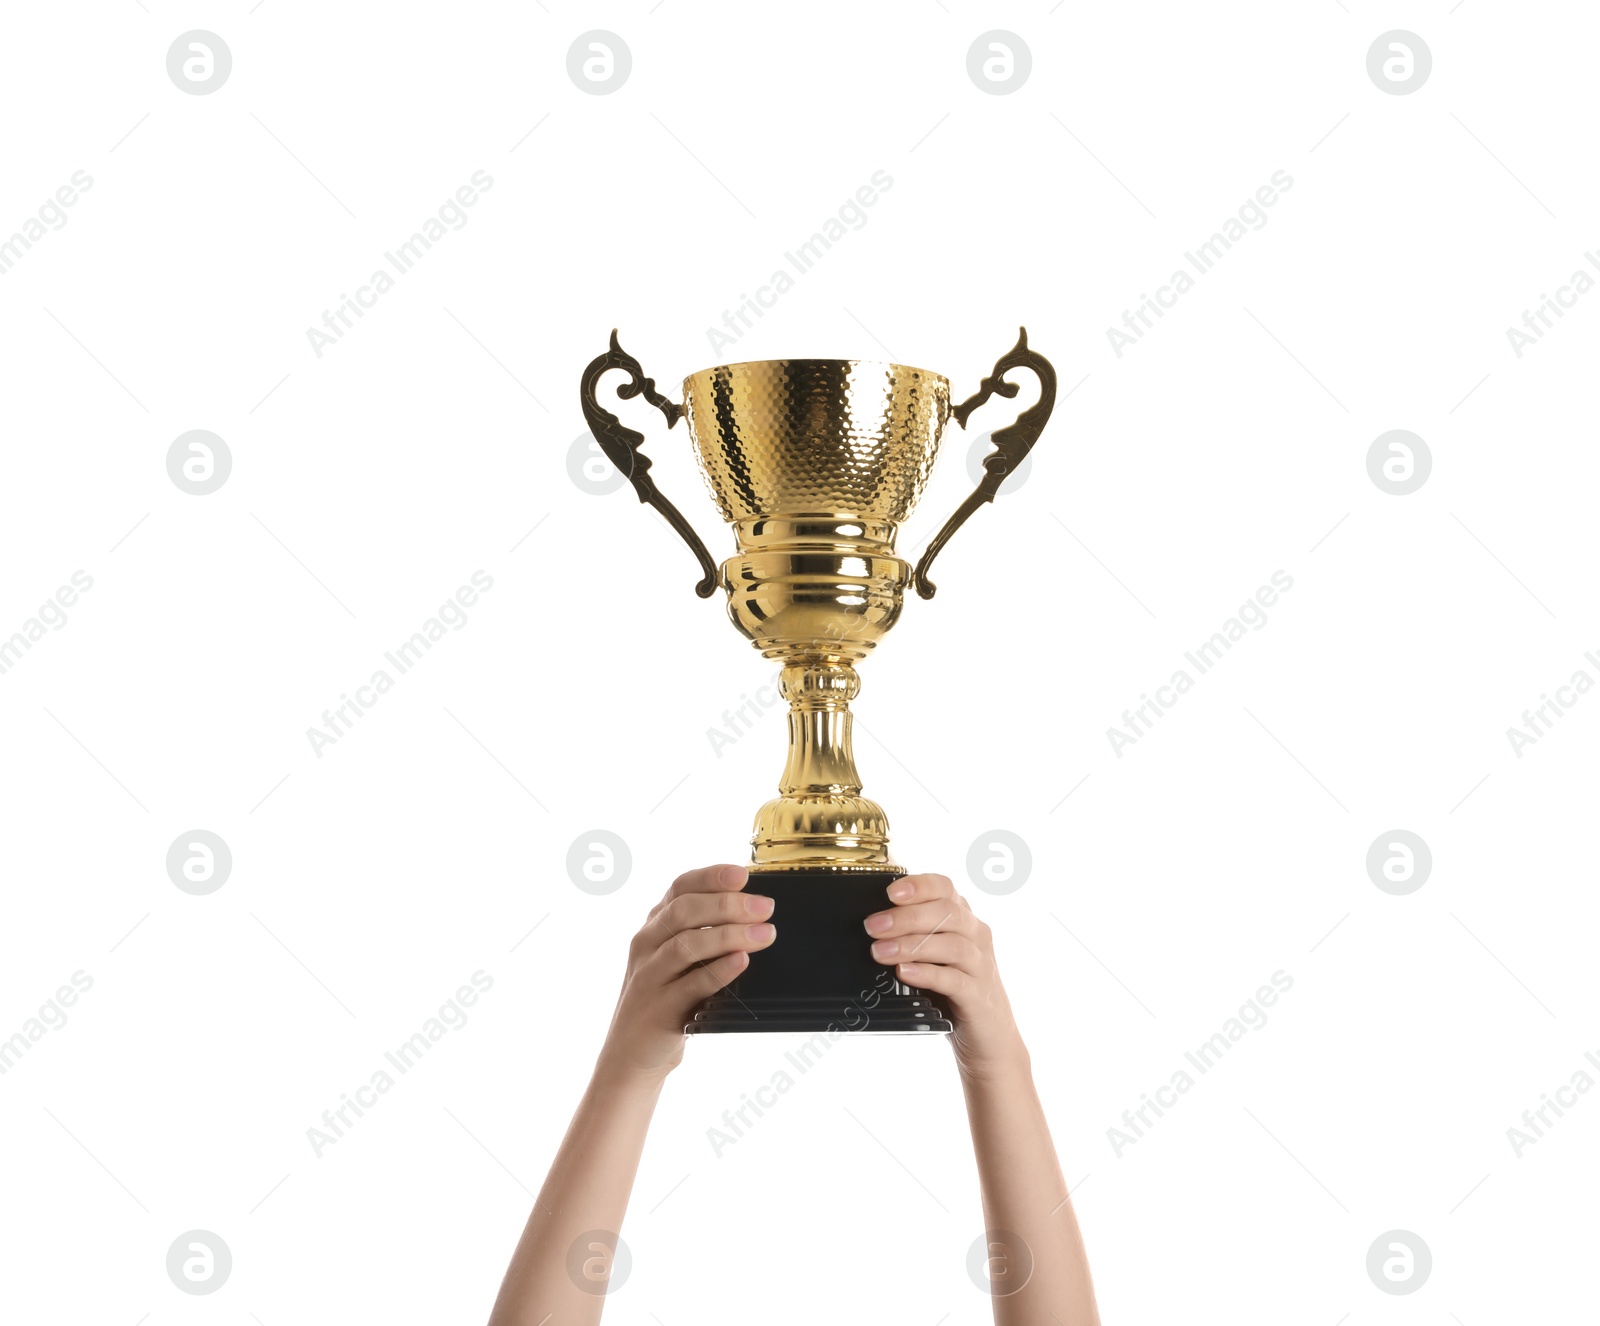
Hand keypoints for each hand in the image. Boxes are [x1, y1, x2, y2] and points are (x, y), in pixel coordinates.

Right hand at [597, 864, 775, 1080]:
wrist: (631, 1056)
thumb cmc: (667, 1000)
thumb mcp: (679, 960)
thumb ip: (705, 934)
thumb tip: (755, 911)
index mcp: (654, 926)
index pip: (680, 887)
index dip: (712, 876)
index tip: (744, 874)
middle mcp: (646, 945)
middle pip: (684, 911)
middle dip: (728, 904)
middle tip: (765, 907)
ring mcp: (649, 977)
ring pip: (686, 945)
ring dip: (729, 935)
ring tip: (764, 935)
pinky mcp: (659, 1009)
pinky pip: (691, 985)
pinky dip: (719, 971)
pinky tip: (741, 963)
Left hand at [863, 872, 1027, 1081]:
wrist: (989, 1036)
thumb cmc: (953, 988)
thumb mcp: (934, 953)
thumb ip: (912, 932)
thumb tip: (871, 917)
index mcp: (963, 918)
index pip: (944, 887)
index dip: (919, 885)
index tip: (890, 892)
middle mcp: (976, 935)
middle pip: (946, 913)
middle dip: (906, 917)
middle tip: (872, 926)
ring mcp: (980, 966)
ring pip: (952, 945)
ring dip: (912, 945)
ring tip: (879, 952)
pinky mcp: (979, 996)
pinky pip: (955, 980)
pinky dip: (927, 974)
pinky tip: (904, 973)